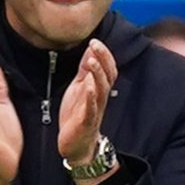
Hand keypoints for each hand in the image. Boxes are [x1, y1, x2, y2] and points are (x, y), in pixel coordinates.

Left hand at [56, 38, 117, 169]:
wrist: (76, 145)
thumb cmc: (78, 115)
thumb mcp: (79, 87)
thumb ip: (84, 70)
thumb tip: (89, 50)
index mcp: (98, 88)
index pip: (107, 68)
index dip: (103, 54)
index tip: (95, 40)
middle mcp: (100, 97)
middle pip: (107, 75)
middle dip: (103, 59)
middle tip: (95, 44)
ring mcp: (95, 109)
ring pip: (101, 89)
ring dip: (97, 74)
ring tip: (92, 60)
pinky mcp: (86, 122)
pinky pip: (91, 108)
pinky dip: (91, 97)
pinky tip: (88, 87)